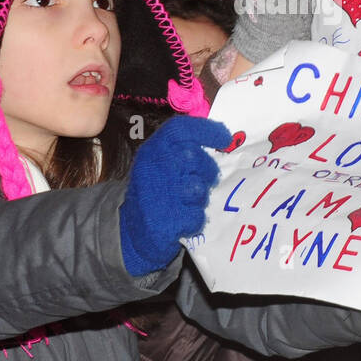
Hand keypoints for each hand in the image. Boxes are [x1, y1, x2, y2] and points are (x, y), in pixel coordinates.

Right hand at [119, 117, 232, 276]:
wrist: (133, 231)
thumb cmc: (156, 192)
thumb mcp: (162, 164)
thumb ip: (185, 149)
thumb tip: (225, 137)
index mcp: (152, 151)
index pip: (179, 129)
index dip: (206, 130)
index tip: (226, 138)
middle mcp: (151, 168)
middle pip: (193, 157)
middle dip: (206, 170)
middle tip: (205, 181)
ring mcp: (156, 194)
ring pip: (197, 189)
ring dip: (199, 198)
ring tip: (187, 203)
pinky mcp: (165, 221)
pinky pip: (196, 216)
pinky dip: (194, 220)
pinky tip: (183, 220)